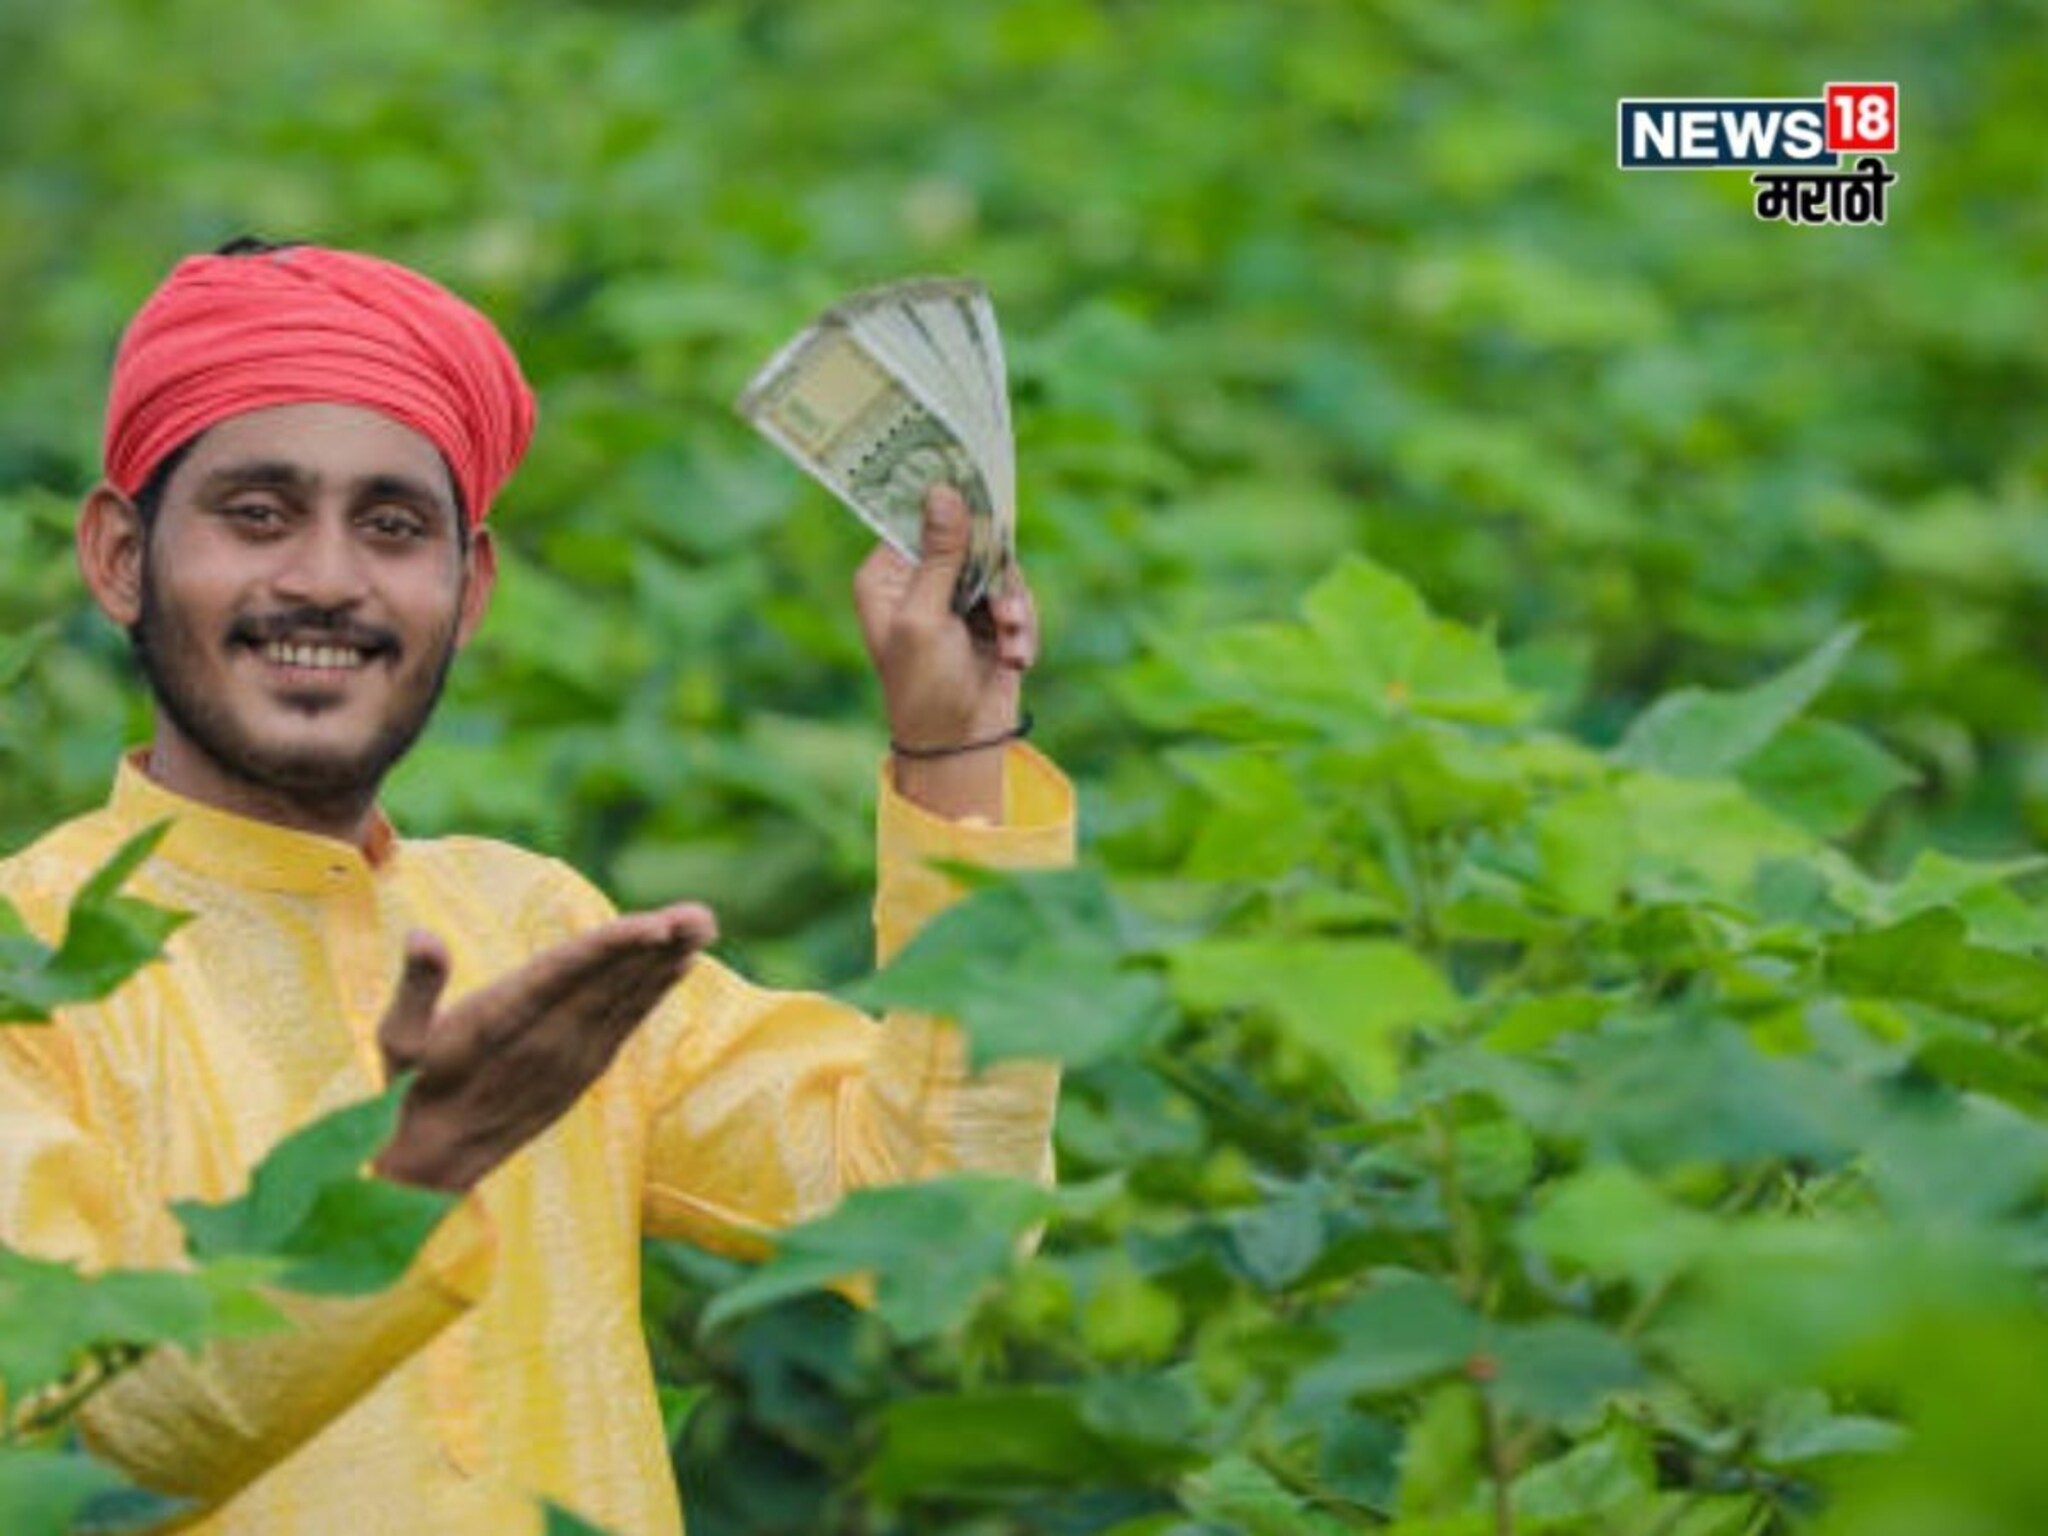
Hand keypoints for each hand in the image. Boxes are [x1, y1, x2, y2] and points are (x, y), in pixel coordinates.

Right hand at [372, 902, 717, 1191]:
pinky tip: (678, 967)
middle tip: (702, 915)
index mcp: (504, 1022)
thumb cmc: (409, 1086)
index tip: (656, 926)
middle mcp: (546, 1042)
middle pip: (610, 984)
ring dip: (666, 965)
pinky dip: (652, 995)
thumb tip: (421, 936)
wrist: (430, 1165)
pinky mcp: (580, 1074)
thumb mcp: (396, 1039)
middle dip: (657, 948)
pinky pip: (624, 1026)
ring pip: (624, 1003)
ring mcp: (568, 1061)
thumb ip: (417, 985)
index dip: (613, 949)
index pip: (567, 975)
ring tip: (703, 927)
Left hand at [852, 485, 1037, 820]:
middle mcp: (919, 580)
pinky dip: (1023, 627)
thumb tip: (944, 491)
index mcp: (886, 574)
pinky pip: (1017, 598)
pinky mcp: (989, 619)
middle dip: (993, 575)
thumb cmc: (924, 687)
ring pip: (1000, 569)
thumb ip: (939, 555)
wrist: (958, 747)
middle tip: (1001, 610)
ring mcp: (956, 598)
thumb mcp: (925, 617)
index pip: (916, 517)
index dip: (948, 502)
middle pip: (967, 538)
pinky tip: (1017, 658)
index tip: (976, 478)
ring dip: (1013, 608)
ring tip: (1011, 644)